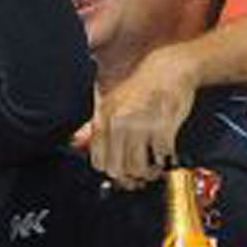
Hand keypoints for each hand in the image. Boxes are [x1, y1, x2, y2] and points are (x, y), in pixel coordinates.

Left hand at [84, 42, 195, 185]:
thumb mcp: (110, 101)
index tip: (120, 173)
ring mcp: (141, 125)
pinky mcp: (163, 126)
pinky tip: (166, 156)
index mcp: (103, 118)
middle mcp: (119, 123)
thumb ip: (95, 125)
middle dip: (129, 178)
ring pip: (138, 168)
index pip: (98, 160)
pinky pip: (161, 156)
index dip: (110, 172)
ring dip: (147, 174)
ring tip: (153, 169)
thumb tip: (78, 144)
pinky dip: (165, 161)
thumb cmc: (140, 85)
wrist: (168, 68)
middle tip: (139, 177)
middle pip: (117, 169)